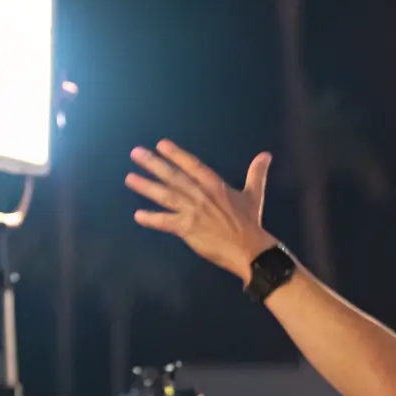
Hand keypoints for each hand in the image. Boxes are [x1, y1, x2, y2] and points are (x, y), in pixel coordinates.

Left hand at [126, 141, 276, 281]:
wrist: (250, 250)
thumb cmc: (250, 223)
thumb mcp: (254, 194)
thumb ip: (256, 173)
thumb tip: (266, 155)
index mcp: (215, 185)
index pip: (192, 165)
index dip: (176, 154)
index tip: (160, 145)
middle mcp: (201, 195)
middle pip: (173, 176)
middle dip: (153, 164)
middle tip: (135, 153)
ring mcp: (193, 212)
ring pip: (165, 195)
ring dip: (146, 186)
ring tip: (130, 178)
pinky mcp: (188, 229)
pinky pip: (165, 222)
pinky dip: (152, 219)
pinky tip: (138, 216)